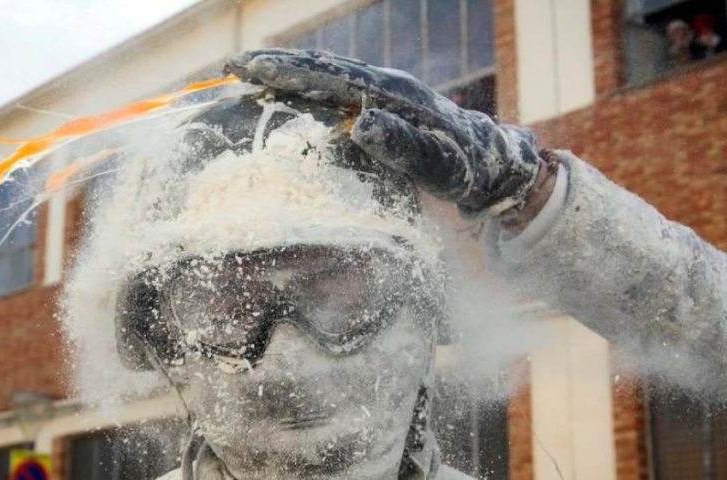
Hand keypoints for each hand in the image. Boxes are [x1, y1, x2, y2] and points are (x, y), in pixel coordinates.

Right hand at [226, 49, 543, 220]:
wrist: (495, 159)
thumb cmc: (466, 168)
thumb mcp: (439, 165)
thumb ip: (403, 146)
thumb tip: (361, 122)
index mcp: (392, 94)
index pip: (330, 77)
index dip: (288, 73)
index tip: (250, 69)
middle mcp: (383, 83)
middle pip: (321, 66)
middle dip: (276, 64)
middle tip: (231, 66)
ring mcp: (382, 90)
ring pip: (326, 73)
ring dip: (287, 72)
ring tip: (247, 74)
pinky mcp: (382, 101)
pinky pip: (336, 88)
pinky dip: (306, 86)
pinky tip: (284, 94)